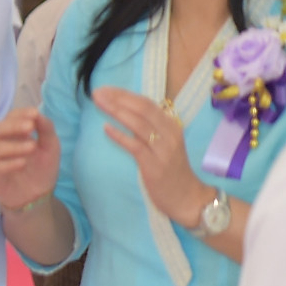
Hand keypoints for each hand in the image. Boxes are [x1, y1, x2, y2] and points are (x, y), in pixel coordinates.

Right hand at [0, 109, 61, 208]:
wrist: (37, 195)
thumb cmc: (42, 169)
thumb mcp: (51, 147)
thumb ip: (46, 129)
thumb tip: (38, 114)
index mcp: (16, 134)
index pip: (12, 118)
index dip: (21, 114)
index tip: (34, 113)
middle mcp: (4, 143)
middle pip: (0, 129)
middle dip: (14, 126)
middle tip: (30, 127)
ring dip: (15, 146)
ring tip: (32, 147)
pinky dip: (9, 163)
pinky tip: (23, 163)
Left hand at [91, 89, 206, 226]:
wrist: (187, 196)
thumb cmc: (171, 168)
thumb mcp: (164, 142)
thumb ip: (150, 127)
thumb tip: (125, 110)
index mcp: (171, 125)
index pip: (146, 103)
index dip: (124, 94)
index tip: (105, 89)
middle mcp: (170, 134)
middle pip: (142, 109)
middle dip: (118, 99)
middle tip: (97, 93)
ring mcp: (163, 149)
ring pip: (138, 124)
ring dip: (116, 111)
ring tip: (99, 103)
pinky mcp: (155, 165)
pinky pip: (135, 146)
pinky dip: (119, 136)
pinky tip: (105, 128)